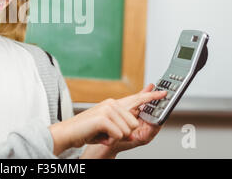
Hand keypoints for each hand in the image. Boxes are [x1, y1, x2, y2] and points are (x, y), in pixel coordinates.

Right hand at [48, 86, 166, 155]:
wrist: (68, 133)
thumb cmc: (85, 131)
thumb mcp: (107, 130)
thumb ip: (122, 129)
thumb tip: (132, 134)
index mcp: (113, 104)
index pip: (136, 99)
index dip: (151, 95)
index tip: (163, 92)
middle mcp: (112, 103)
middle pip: (134, 124)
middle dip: (123, 134)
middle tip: (107, 134)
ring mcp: (108, 109)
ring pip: (128, 131)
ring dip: (115, 138)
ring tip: (102, 134)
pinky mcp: (104, 117)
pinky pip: (119, 134)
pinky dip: (109, 139)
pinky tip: (100, 136)